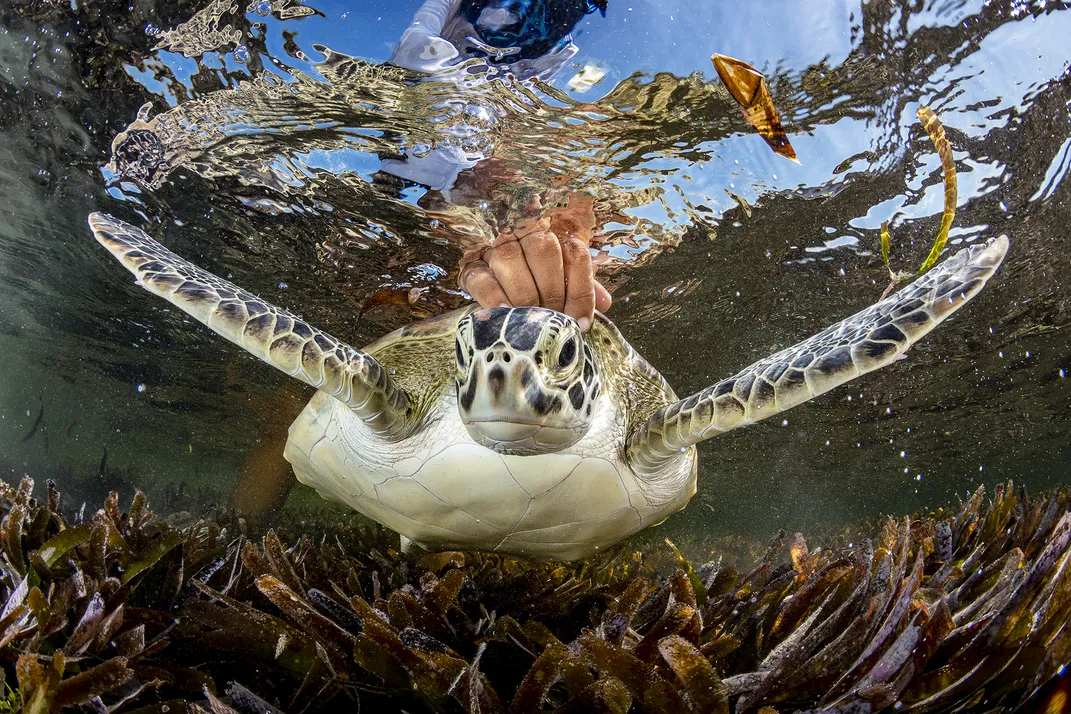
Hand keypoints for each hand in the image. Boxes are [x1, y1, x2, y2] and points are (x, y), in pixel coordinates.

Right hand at [458, 194, 611, 330]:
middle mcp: (521, 232)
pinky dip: (495, 297)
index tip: (583, 321)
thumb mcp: (561, 277)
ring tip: (535, 320)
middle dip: (555, 291)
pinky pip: (482, 279)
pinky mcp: (470, 267)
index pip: (574, 252)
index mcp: (550, 232)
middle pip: (543, 249)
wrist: (491, 272)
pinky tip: (507, 313)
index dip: (582, 288)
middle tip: (558, 320)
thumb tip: (605, 302)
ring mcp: (492, 247)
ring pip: (510, 260)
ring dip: (526, 295)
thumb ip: (581, 285)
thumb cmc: (534, 277)